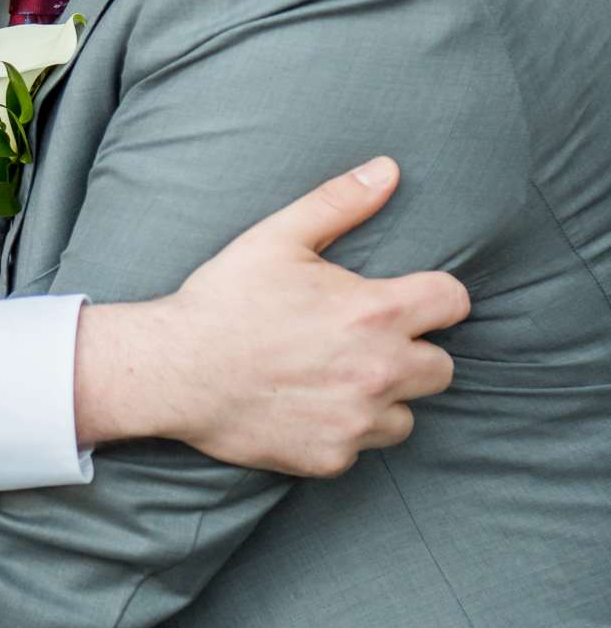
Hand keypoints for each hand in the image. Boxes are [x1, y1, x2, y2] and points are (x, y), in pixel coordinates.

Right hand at [79, 157, 470, 473]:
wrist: (174, 369)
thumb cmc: (226, 298)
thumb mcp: (277, 238)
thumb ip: (340, 202)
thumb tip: (390, 169)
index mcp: (374, 314)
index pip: (453, 303)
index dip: (435, 297)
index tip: (410, 300)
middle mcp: (377, 372)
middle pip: (443, 368)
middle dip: (414, 352)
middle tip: (366, 342)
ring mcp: (356, 421)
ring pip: (407, 414)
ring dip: (384, 398)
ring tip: (336, 378)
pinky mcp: (332, 458)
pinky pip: (364, 446)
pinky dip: (345, 430)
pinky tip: (308, 407)